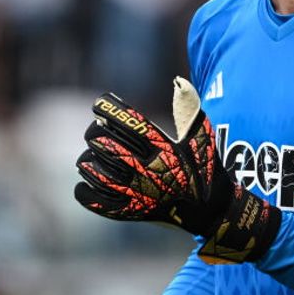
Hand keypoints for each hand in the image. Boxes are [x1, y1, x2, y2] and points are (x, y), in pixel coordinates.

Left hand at [75, 77, 280, 263]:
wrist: (209, 211)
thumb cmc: (204, 169)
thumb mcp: (202, 137)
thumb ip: (189, 108)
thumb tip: (178, 81)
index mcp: (163, 150)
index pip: (128, 122)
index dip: (108, 108)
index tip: (99, 103)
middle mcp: (148, 171)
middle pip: (103, 143)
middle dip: (95, 132)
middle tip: (97, 130)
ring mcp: (137, 194)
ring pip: (94, 170)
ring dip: (89, 159)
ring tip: (93, 155)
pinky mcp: (130, 213)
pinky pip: (94, 201)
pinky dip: (84, 190)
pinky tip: (88, 182)